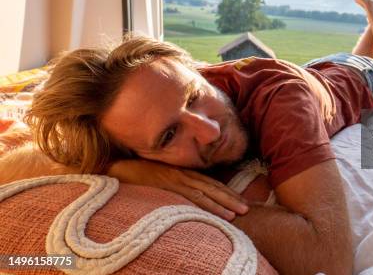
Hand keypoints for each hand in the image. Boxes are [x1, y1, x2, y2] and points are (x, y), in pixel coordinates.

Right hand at [106, 159, 248, 219]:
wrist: (115, 167)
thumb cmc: (134, 176)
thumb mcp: (157, 180)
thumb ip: (170, 186)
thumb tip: (181, 198)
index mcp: (181, 173)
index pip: (208, 182)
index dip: (225, 191)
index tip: (238, 200)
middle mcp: (182, 175)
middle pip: (212, 187)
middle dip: (230, 198)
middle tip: (247, 208)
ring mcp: (176, 180)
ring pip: (206, 193)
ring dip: (223, 204)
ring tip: (238, 213)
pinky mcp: (168, 186)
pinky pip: (192, 197)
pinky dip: (208, 206)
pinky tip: (220, 214)